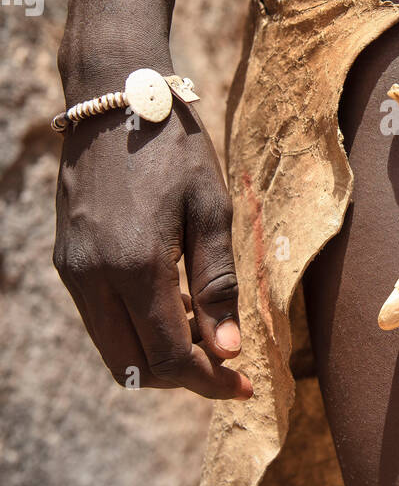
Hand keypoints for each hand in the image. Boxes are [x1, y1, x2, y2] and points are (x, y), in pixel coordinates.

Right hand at [53, 84, 251, 400]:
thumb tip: (227, 351)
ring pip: (114, 350)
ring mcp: (74, 272)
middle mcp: (94, 278)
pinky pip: (100, 322)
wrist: (115, 98)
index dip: (210, 382)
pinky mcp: (67, 262)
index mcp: (136, 266)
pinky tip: (171, 305)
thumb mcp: (211, 209)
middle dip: (184, 378)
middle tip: (226, 365)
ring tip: (203, 332)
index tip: (244, 386)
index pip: (171, 357)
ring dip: (158, 356)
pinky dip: (136, 331)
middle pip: (138, 366)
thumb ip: (217, 284)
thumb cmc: (173, 148)